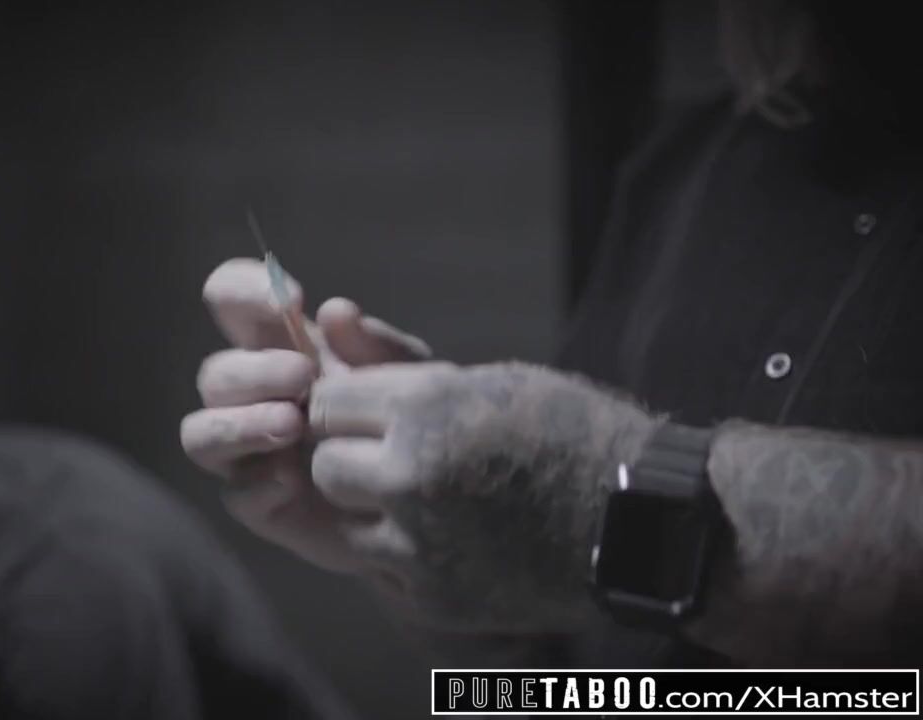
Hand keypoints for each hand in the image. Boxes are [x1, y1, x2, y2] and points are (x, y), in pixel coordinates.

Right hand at [180, 258, 429, 573]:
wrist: (427, 496)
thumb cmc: (405, 419)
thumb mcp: (407, 375)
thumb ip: (375, 344)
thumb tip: (336, 311)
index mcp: (275, 346)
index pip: (229, 298)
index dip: (243, 289)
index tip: (291, 300)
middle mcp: (249, 396)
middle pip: (215, 373)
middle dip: (255, 370)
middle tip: (305, 375)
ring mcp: (246, 452)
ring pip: (200, 432)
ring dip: (240, 423)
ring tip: (292, 424)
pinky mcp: (257, 503)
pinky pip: (235, 493)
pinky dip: (260, 483)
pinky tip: (295, 478)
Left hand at [308, 361, 657, 632]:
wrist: (639, 524)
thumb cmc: (566, 430)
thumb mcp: (486, 378)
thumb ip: (393, 360)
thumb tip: (330, 314)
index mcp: (426, 409)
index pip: (326, 404)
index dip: (345, 407)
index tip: (368, 414)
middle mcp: (411, 478)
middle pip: (324, 466)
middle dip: (349, 458)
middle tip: (392, 457)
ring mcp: (419, 546)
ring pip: (343, 522)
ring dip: (369, 508)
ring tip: (424, 498)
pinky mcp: (432, 598)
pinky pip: (378, 568)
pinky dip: (399, 553)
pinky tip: (447, 537)